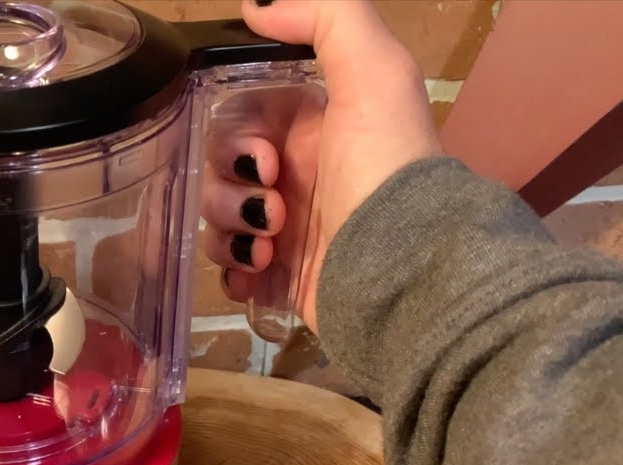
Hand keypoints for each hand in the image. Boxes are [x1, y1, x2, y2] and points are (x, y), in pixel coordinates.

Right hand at [201, 0, 442, 334]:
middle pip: (219, 171)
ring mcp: (285, 230)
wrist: (405, 270)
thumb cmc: (386, 167)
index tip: (263, 158)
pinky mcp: (279, 278)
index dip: (235, 137)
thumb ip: (327, 16)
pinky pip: (229, 269)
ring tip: (270, 249)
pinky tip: (256, 273)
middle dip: (230, 190)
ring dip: (230, 232)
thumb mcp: (375, 71)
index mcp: (311, 130)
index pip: (239, 120)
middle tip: (272, 210)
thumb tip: (256, 5)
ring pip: (218, 219)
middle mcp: (296, 176)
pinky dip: (232, 271)